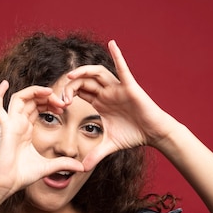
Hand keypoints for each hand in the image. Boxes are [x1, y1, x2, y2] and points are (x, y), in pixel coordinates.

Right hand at [0, 80, 84, 194]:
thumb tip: (82, 167)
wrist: (7, 184)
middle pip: (31, 100)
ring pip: (20, 98)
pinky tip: (5, 83)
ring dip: (35, 92)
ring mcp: (10, 124)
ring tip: (49, 92)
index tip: (64, 107)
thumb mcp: (48, 167)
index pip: (37, 108)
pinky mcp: (4, 128)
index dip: (50, 103)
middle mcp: (18, 124)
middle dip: (47, 97)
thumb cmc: (22, 176)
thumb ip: (64, 164)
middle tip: (62, 101)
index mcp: (26, 130)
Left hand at [64, 40, 178, 169]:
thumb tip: (82, 168)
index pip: (79, 92)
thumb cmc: (133, 135)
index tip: (59, 106)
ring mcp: (117, 87)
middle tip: (61, 97)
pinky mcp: (130, 86)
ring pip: (97, 73)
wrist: (153, 133)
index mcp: (100, 102)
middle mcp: (106, 91)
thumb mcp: (109, 145)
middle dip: (70, 86)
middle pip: (84, 81)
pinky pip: (123, 68)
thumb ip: (95, 155)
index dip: (66, 95)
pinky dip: (118, 56)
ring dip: (83, 73)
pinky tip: (112, 44)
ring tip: (70, 77)